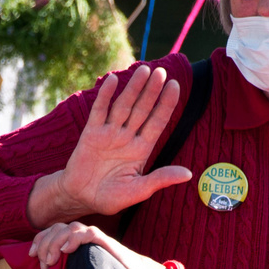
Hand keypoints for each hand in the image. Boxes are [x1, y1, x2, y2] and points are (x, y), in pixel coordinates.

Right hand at [26, 66, 186, 227]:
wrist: (80, 198)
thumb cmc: (110, 197)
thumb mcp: (138, 191)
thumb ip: (160, 179)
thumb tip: (188, 174)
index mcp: (141, 149)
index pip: (157, 122)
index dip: (166, 104)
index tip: (175, 85)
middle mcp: (127, 137)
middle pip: (142, 109)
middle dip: (152, 91)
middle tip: (161, 71)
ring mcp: (109, 133)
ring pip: (123, 106)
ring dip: (133, 88)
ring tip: (143, 70)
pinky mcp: (91, 133)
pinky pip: (100, 111)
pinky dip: (105, 96)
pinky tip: (113, 80)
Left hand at [29, 222, 167, 268]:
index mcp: (75, 241)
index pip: (52, 231)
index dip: (39, 240)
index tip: (31, 255)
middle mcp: (83, 235)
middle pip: (57, 228)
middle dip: (45, 245)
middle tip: (44, 264)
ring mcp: (94, 237)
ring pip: (69, 228)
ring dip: (56, 242)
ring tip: (52, 260)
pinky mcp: (106, 242)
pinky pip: (88, 233)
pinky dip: (74, 239)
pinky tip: (67, 250)